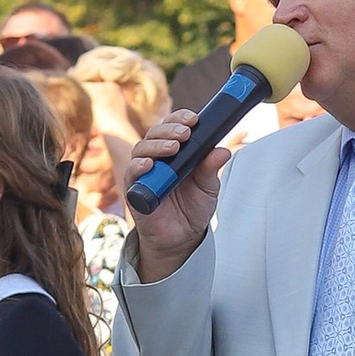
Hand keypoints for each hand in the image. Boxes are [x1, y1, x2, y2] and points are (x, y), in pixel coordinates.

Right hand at [122, 116, 223, 279]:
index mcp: (176, 151)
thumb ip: (211, 168)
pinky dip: (138, 166)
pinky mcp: (135, 189)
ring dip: (157, 145)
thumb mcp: (208, 187)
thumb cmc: (193, 208)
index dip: (180, 118)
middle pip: (156, 133)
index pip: (173, 126)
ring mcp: (144, 172)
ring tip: (172, 148)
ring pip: (142, 148)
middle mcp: (158, 157)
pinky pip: (132, 173)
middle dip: (170, 129)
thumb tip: (222, 151)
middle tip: (185, 133)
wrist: (182, 237)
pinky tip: (149, 164)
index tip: (194, 119)